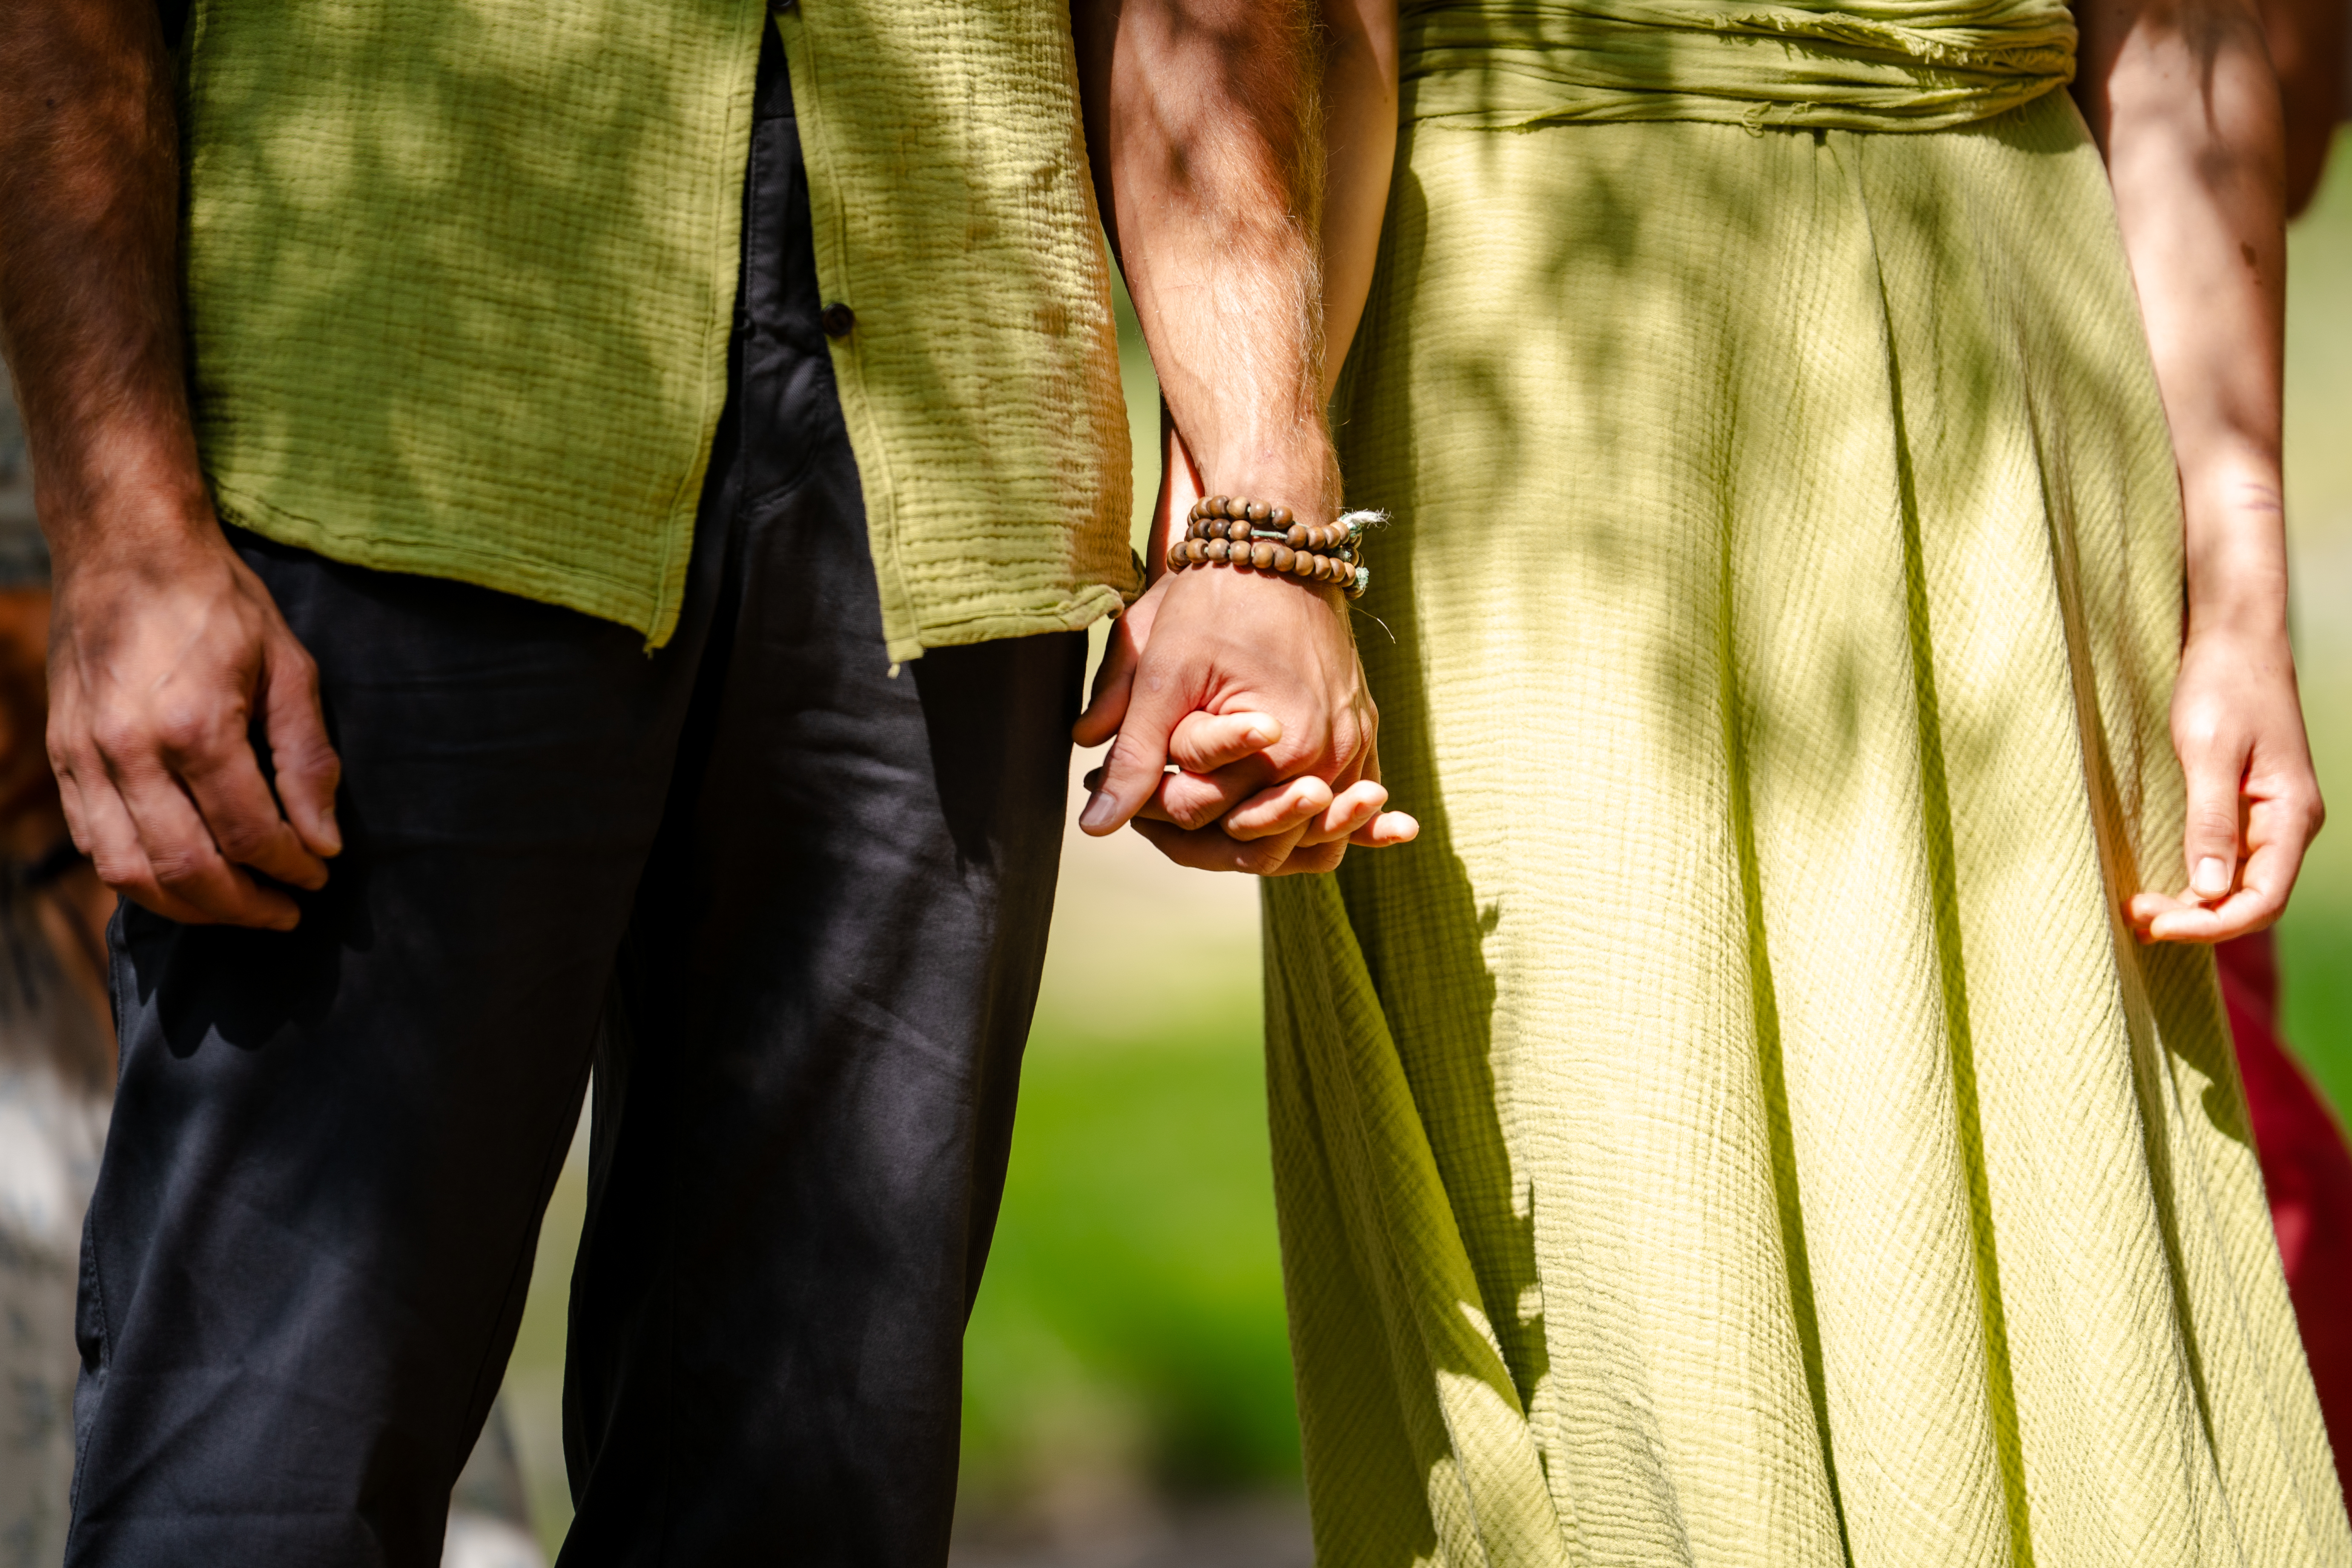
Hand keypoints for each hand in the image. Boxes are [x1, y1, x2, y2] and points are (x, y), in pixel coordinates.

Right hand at [47, 510, 341, 928]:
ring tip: (239, 908)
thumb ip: (308, 759)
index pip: (251, 833)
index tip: (319, 877)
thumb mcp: (290, 667)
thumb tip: (324, 841)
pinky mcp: (63, 755)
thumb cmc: (219, 602)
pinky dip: (139, 878)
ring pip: (130, 872)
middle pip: (187, 869)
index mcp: (195, 726)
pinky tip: (182, 881)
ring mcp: (85, 756)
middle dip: (244, 907)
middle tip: (285, 912)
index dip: (291, 869)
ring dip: (190, 908)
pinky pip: (94, 843)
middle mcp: (130, 750)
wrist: (126, 546)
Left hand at [1073, 559, 1414, 874]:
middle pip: (1256, 841)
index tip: (1113, 787)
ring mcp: (1354, 746)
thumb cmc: (1213, 601)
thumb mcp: (1162, 676)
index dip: (1146, 809)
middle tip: (1145, 806)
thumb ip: (1133, 756)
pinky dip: (1317, 821)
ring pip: (1307, 837)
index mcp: (1280, 749)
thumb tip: (1093, 828)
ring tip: (1196, 816)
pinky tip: (1280, 820)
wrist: (1276, 543)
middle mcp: (1329, 758)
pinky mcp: (1363, 732)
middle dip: (1196, 833)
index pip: (1200, 816)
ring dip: (1254, 837)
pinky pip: (1345, 803)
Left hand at [2127, 620, 2323, 942]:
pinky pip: (2226, 862)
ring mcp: (2269, 819)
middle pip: (2250, 900)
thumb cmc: (2223, 685)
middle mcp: (2288, 825)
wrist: (2234, 641)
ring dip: (2191, 907)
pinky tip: (2159, 887)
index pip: (2263, 899)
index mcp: (2291, 815)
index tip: (2156, 925)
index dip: (2212, 925)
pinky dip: (2193, 882)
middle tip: (2135, 916)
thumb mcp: (2209, 751)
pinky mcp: (2245, 808)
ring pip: (2237, 886)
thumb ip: (2210, 819)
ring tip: (2139, 911)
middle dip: (2196, 920)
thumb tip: (2208, 889)